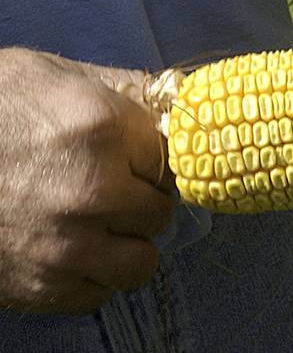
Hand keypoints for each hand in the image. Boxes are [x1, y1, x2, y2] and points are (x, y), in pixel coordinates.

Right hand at [0, 49, 173, 312]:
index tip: (131, 159)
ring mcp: (68, 245)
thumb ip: (121, 91)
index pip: (169, 159)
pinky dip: (90, 276)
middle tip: (112, 191)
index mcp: (104, 130)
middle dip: (140, 200)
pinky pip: (97, 294)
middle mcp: (95, 192)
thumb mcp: (53, 75)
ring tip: (98, 227)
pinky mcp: (40, 286)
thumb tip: (175, 106)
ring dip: (125, 245)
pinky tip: (68, 251)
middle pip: (159, 211)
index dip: (149, 159)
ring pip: (140, 262)